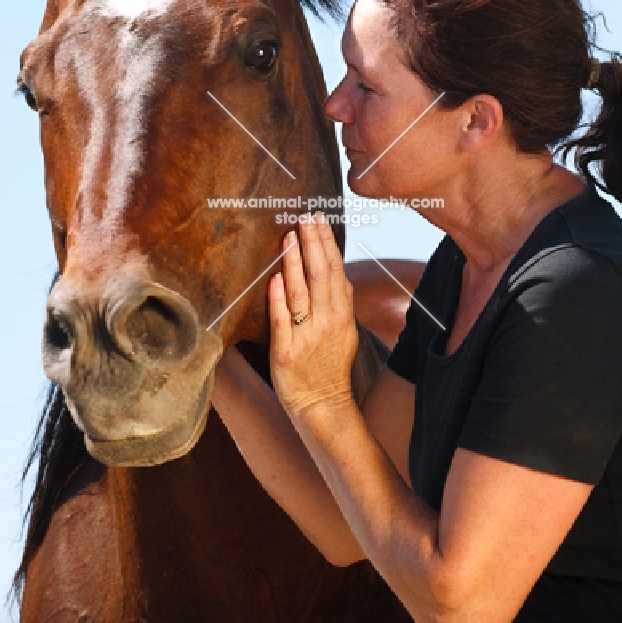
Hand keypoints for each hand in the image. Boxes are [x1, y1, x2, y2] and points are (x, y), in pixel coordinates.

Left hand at [268, 213, 358, 418]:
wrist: (324, 405)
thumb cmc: (330, 367)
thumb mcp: (345, 332)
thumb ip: (341, 302)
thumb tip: (337, 271)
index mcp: (342, 316)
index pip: (336, 271)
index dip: (328, 243)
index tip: (319, 220)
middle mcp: (327, 323)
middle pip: (321, 275)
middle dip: (313, 243)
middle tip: (305, 217)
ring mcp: (307, 337)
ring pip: (301, 292)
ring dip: (295, 262)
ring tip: (288, 237)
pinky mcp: (285, 352)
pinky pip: (282, 319)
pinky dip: (279, 297)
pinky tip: (275, 277)